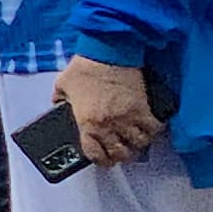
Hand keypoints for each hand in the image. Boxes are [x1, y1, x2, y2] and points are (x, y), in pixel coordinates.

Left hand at [57, 55, 161, 169]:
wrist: (108, 51)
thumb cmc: (86, 66)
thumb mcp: (63, 85)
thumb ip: (59, 99)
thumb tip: (58, 104)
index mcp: (87, 123)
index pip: (95, 154)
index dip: (100, 160)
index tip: (104, 160)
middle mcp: (108, 124)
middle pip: (119, 153)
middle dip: (120, 156)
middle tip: (121, 152)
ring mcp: (127, 117)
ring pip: (138, 144)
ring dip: (137, 145)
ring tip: (135, 142)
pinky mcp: (142, 107)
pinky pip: (153, 128)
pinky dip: (153, 131)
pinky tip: (150, 128)